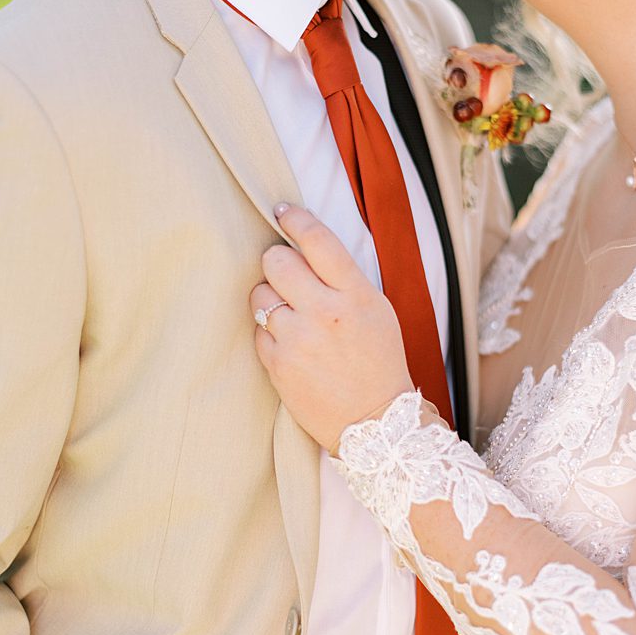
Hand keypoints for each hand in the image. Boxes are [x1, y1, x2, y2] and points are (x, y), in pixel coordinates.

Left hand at [250, 204, 415, 449]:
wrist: (375, 423)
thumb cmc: (378, 362)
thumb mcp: (377, 311)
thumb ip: (344, 279)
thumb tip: (306, 246)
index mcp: (357, 296)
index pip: (318, 242)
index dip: (295, 220)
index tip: (281, 211)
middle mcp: (326, 313)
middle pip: (276, 261)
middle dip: (276, 262)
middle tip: (285, 274)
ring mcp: (298, 339)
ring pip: (259, 294)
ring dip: (269, 298)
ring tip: (290, 315)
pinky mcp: (277, 363)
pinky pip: (257, 330)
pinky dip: (268, 333)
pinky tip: (289, 344)